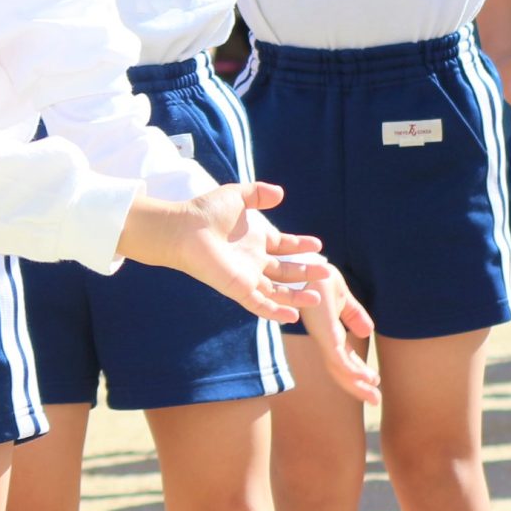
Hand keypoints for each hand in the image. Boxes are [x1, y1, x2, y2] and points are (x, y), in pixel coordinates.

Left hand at [122, 182, 327, 322]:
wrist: (184, 229)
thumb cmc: (205, 212)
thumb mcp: (237, 196)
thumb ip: (258, 194)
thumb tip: (280, 194)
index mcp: (255, 240)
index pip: (283, 246)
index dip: (300, 247)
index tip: (317, 245)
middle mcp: (253, 261)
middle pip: (285, 271)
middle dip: (306, 272)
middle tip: (327, 272)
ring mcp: (247, 277)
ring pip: (278, 291)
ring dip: (298, 296)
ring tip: (318, 297)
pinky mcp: (239, 289)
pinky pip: (260, 305)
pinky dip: (276, 312)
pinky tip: (293, 316)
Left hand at [300, 263, 380, 403]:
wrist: (309, 266)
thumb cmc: (320, 278)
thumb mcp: (344, 297)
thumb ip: (355, 315)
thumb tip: (367, 332)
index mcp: (330, 333)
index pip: (346, 359)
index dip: (359, 372)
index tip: (374, 383)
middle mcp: (325, 339)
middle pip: (342, 370)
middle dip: (359, 386)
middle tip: (376, 400)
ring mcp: (323, 338)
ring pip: (339, 369)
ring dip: (356, 384)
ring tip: (373, 394)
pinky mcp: (324, 333)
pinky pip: (338, 357)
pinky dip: (351, 370)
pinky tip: (364, 379)